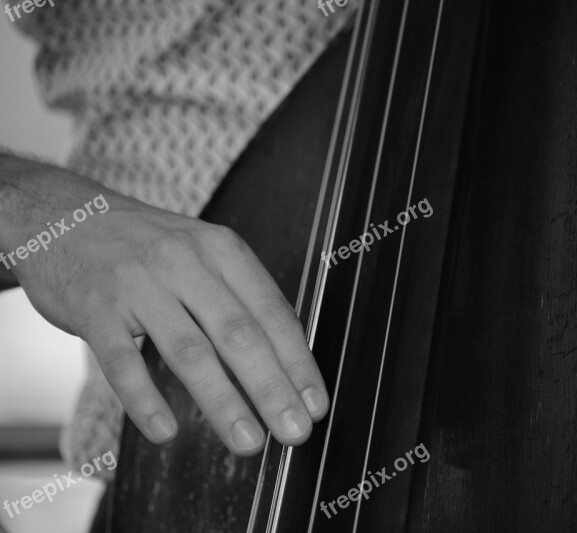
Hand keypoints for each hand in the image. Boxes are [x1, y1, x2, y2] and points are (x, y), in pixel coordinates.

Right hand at [0, 156, 327, 454]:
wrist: (60, 216)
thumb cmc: (146, 246)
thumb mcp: (201, 252)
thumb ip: (238, 298)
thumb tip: (282, 363)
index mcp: (222, 251)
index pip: (273, 312)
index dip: (298, 362)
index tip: (316, 404)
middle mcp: (186, 263)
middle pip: (239, 334)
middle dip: (273, 388)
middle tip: (295, 432)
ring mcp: (138, 284)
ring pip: (189, 351)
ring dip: (223, 402)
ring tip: (249, 442)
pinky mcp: (94, 308)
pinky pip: (122, 362)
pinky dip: (145, 400)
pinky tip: (166, 433)